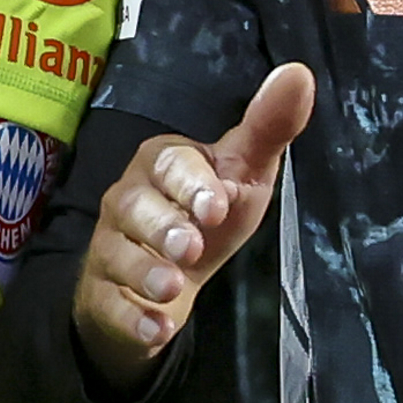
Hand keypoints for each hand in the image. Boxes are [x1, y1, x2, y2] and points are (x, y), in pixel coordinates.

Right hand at [74, 63, 312, 391]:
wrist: (165, 280)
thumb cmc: (207, 214)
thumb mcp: (243, 173)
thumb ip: (268, 127)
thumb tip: (299, 72)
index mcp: (161, 164)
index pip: (170, 165)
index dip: (192, 184)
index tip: (218, 205)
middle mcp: (127, 200)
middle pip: (135, 207)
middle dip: (162, 227)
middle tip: (189, 247)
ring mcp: (110, 249)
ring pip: (116, 255)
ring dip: (144, 273)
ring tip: (171, 288)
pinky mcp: (103, 295)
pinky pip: (110, 305)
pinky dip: (133, 319)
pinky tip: (158, 329)